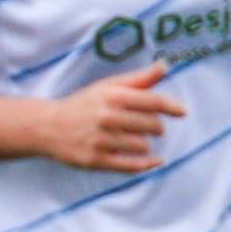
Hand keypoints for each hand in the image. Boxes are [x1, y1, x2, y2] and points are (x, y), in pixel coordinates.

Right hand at [36, 63, 182, 172]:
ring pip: (143, 146)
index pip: (153, 101)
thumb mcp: (107, 87)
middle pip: (152, 125)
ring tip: (134, 139)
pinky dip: (147, 164)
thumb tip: (166, 65)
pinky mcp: (95, 160)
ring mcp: (100, 140)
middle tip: (150, 127)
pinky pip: (131, 166)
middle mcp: (106, 117)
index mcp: (112, 96)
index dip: (172, 107)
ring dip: (145, 144)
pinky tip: (155, 161)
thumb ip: (139, 79)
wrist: (47, 127)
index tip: (182, 112)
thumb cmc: (84, 104)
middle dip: (156, 127)